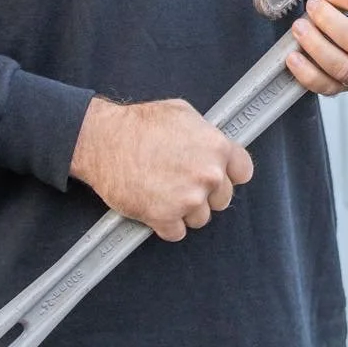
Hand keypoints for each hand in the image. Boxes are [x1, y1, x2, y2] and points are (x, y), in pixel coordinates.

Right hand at [69, 98, 253, 241]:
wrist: (104, 141)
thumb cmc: (139, 124)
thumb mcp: (182, 114)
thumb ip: (205, 134)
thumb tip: (213, 145)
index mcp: (217, 148)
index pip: (243, 172)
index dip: (229, 175)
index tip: (218, 176)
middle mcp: (208, 175)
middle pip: (221, 199)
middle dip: (204, 194)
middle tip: (180, 182)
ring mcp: (188, 199)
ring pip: (199, 218)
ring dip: (184, 211)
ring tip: (163, 192)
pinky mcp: (165, 218)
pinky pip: (176, 232)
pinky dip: (165, 224)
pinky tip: (154, 206)